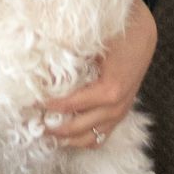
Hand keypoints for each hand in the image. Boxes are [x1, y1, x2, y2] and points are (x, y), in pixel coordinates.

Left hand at [39, 0, 156, 148]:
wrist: (143, 33)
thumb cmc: (118, 33)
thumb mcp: (94, 40)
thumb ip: (71, 53)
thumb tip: (43, 65)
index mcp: (109, 90)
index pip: (71, 105)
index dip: (49, 105)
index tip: (29, 103)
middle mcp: (115, 107)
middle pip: (78, 128)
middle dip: (53, 127)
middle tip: (31, 122)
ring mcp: (120, 114)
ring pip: (90, 139)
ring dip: (67, 138)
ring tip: (45, 132)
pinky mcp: (120, 114)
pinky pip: (101, 136)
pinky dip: (82, 139)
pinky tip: (65, 134)